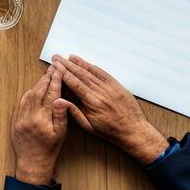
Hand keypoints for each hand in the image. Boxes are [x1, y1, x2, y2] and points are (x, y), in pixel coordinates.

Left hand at [10, 65, 72, 183]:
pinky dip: (27, 93)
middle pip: (38, 91)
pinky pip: (20, 102)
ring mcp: (21, 117)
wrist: (33, 162)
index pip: (51, 94)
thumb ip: (61, 115)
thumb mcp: (60, 134)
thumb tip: (61, 99)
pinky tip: (32, 89)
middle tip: (53, 69)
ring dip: (37, 84)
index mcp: (43, 118)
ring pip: (29, 95)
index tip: (59, 71)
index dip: (55, 81)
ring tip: (45, 77)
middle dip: (46, 78)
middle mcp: (30, 115)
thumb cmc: (49, 149)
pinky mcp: (15, 120)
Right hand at [50, 54, 168, 165]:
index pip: (75, 84)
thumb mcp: (89, 127)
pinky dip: (92, 66)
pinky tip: (84, 62)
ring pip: (91, 72)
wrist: (134, 130)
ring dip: (78, 63)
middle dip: (67, 65)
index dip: (64, 74)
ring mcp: (110, 88)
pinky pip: (102, 73)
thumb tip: (59, 101)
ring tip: (67, 57)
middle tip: (57, 58)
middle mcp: (101, 93)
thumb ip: (74, 112)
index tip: (55, 67)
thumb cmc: (110, 132)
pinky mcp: (117, 85)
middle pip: (81, 75)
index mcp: (93, 104)